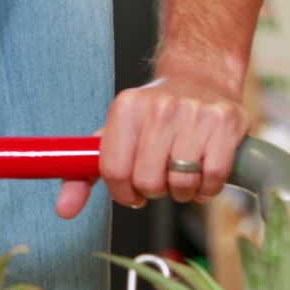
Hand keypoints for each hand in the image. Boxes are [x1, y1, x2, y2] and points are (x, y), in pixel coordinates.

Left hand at [55, 74, 249, 218]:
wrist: (200, 79)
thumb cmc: (152, 118)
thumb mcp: (112, 136)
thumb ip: (82, 174)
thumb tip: (64, 210)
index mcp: (125, 108)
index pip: (114, 172)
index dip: (124, 193)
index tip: (132, 193)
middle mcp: (158, 107)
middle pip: (148, 181)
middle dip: (154, 191)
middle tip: (161, 178)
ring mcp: (194, 113)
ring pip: (181, 182)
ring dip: (182, 191)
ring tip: (183, 174)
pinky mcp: (225, 122)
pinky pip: (212, 177)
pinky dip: (208, 187)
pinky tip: (204, 173)